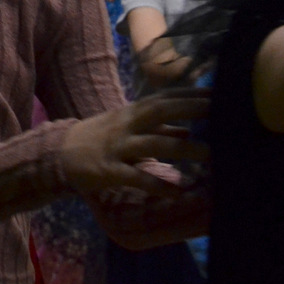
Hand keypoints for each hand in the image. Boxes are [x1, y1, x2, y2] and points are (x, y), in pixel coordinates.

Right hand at [59, 88, 209, 195]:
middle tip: (222, 111)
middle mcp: (127, 124)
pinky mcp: (109, 170)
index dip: (193, 93)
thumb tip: (191, 131)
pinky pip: (136, 176)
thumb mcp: (130, 128)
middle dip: (192, 109)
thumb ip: (160, 130)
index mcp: (133, 111)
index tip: (221, 91)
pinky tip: (178, 192)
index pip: (166, 97)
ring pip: (154, 143)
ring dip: (184, 148)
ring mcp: (118, 146)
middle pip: (162, 111)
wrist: (61, 154)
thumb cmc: (102, 138)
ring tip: (211, 155)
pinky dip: (158, 184)